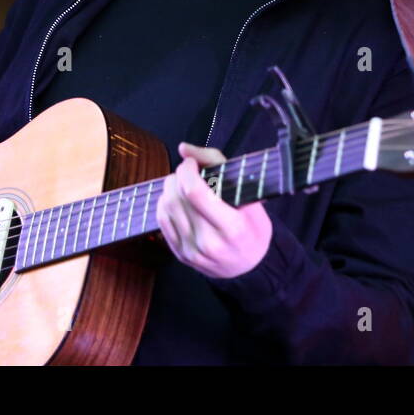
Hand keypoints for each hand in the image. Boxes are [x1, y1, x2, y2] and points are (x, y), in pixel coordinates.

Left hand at [156, 141, 272, 278]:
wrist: (250, 266)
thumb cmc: (252, 226)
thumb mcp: (249, 193)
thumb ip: (216, 163)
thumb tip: (183, 148)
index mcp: (232, 226)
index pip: (195, 192)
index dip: (187, 170)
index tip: (191, 163)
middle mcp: (210, 242)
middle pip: (177, 199)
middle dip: (177, 176)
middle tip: (187, 171)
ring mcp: (193, 251)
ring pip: (167, 208)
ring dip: (170, 188)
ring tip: (181, 183)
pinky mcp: (181, 255)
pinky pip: (161, 222)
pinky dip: (164, 204)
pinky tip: (175, 199)